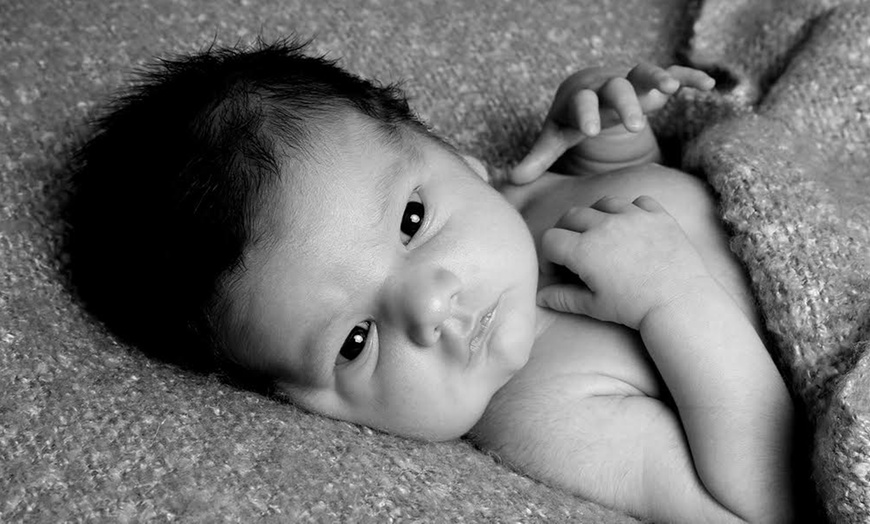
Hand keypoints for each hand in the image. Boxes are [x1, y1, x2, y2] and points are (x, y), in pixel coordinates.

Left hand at [511, 64, 714, 183]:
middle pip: (615, 88)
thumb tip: (512, 181)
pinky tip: (708, 85)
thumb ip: (538, 158)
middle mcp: (606, 85)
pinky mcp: (652, 82)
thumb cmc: (571, 119)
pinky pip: (673, 74)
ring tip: (670, 88)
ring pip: (644, 72)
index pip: (582, 104)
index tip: (590, 130)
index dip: (586, 115)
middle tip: (633, 125)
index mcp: (581, 99)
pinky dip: (689, 77)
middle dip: (624, 103)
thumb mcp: (556, 138)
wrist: (587, 89)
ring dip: (656, 78)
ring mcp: (631, 80)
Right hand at [537, 195, 712, 329]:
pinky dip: (631, 210)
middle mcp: (605, 226)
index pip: (551, 239)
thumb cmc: (635, 308)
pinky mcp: (658, 215)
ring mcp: (633, 217)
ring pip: (602, 203)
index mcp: (584, 250)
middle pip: (572, 215)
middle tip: (574, 249)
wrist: (679, 302)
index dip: (548, 255)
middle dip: (566, 231)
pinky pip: (638, 201)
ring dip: (596, 215)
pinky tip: (632, 226)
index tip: (557, 268)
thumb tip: (541, 298)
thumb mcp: (595, 306)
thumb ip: (564, 298)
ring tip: (601, 233)